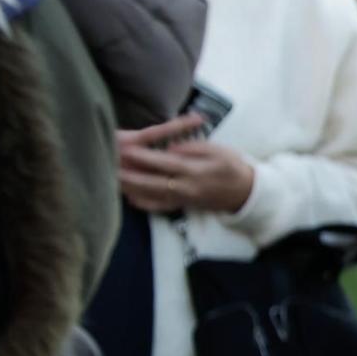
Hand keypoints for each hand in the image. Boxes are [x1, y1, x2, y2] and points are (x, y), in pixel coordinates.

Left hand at [117, 116, 255, 214]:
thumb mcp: (219, 150)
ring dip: (132, 189)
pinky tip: (130, 197)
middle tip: (110, 168)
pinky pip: (159, 207)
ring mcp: (183, 200)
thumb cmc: (233, 167)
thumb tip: (170, 149)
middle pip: (152, 183)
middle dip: (130, 176)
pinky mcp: (183, 206)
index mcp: (196, 172)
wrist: (246, 193)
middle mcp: (187, 188)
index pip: (165, 163)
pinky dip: (143, 203)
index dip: (145, 157)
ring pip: (152, 196)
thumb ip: (193, 148)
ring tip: (113, 181)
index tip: (127, 149)